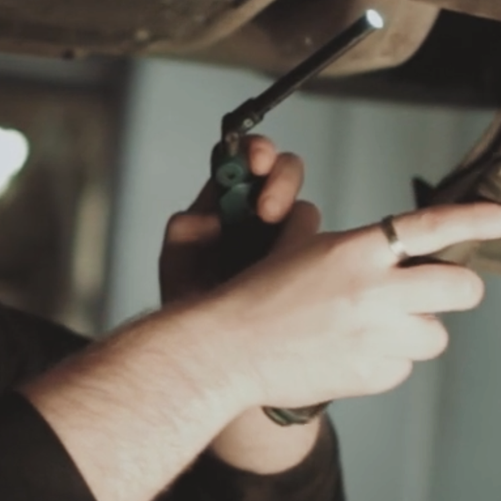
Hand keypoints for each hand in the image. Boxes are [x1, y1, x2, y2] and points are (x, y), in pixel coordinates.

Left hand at [160, 135, 310, 303]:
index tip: (257, 163)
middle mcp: (260, 211)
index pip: (246, 157)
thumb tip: (205, 218)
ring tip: (278, 257)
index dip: (255, 151)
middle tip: (269, 210)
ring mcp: (287, 238)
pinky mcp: (308, 266)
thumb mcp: (177, 263)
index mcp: (227, 199)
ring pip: (306, 213)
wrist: (211, 349)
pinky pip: (322, 251)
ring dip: (296, 227)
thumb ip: (185, 234)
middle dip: (282, 181)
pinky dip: (312, 257)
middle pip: (286, 172)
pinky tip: (291, 279)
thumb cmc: (191, 301)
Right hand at [191, 203, 500, 411]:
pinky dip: (389, 360)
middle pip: (460, 287)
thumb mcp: (298, 248)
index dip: (479, 220)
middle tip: (436, 292)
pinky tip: (353, 354)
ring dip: (417, 329)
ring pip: (437, 333)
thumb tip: (378, 237)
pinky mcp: (376, 374)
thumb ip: (345, 240)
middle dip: (457, 289)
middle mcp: (376, 290)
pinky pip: (405, 365)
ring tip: (376, 328)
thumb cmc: (258, 294)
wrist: (230, 350)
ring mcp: (379, 336)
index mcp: (358, 249)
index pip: (434, 227)